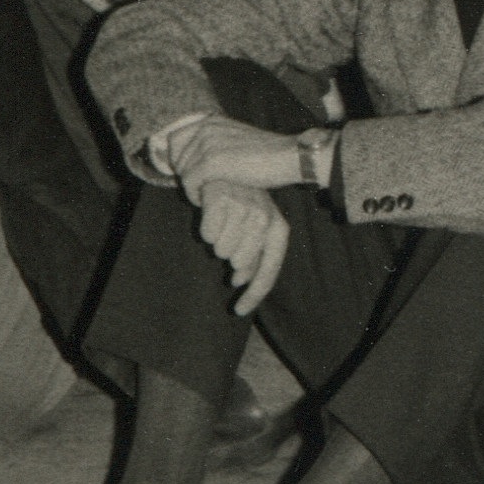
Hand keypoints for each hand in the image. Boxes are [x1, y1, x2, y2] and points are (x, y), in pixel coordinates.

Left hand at [163, 114, 301, 205]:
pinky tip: (206, 200)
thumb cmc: (268, 154)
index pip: (175, 139)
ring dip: (191, 187)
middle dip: (185, 175)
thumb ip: (216, 143)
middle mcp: (206, 128)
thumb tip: (197, 160)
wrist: (288, 156)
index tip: (189, 174)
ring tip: (204, 195)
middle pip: (176, 157)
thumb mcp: (237, 139)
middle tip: (199, 188)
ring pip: (183, 171)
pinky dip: (195, 195)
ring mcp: (208, 143)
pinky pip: (190, 183)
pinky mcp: (212, 162)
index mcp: (211, 120)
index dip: (178, 159)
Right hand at [195, 177, 290, 313]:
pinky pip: (208, 234)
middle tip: (228, 237)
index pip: (269, 269)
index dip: (254, 294)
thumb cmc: (241, 208)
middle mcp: (265, 216)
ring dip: (216, 242)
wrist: (225, 171)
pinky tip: (211, 214)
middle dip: (228, 257)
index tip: (238, 312)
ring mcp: (244, 206)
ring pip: (222, 249)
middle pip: (239, 262)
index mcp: (278, 228)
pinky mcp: (222, 197)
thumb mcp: (254, 232)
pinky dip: (206, 229)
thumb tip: (239, 279)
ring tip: (222, 223)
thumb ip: (253, 258)